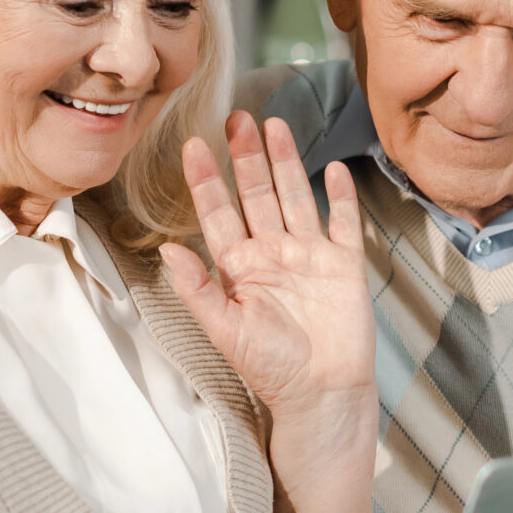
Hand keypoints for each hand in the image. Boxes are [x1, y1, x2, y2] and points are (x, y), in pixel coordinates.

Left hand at [161, 112, 373, 418]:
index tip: (193, 146)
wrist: (322, 394)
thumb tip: (167, 249)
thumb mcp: (225, 330)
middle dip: (245, 156)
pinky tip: (334, 169)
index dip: (206, 180)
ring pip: (295, 197)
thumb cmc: (271, 370)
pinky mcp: (344, 265)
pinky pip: (343, 222)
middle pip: (257, 194)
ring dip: (286, 162)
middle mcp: (273, 254)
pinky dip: (340, 196)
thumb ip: (197, 289)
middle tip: (236, 117)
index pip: (218, 213)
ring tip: (275, 125)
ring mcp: (310, 256)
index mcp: (239, 268)